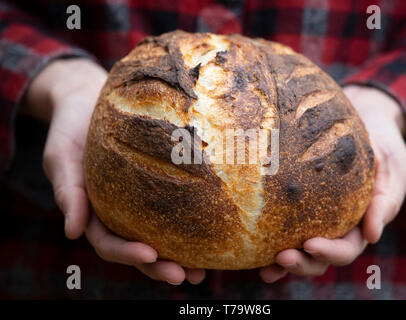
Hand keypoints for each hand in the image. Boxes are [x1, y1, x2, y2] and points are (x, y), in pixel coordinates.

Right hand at [24, 58, 204, 284]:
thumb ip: (68, 190)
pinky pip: (173, 206)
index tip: (150, 254)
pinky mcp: (156, 184)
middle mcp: (118, 213)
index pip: (108, 243)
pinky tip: (211, 230)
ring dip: (179, 256)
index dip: (127, 253)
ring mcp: (137, 202)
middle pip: (138, 248)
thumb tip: (72, 233)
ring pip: (159, 235)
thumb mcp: (61, 156)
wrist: (87, 99)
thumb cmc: (71, 127)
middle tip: (186, 276)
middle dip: (160, 266)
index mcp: (93, 213)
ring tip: (203, 271)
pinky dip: (190, 222)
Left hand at [259, 85, 405, 282]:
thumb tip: (373, 235)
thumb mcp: (391, 165)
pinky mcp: (299, 207)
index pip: (347, 248)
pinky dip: (270, 244)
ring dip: (284, 262)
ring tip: (264, 267)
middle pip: (320, 258)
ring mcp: (317, 219)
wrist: (363, 119)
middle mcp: (337, 226)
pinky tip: (253, 251)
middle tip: (281, 257)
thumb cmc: (381, 142)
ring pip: (301, 251)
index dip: (330, 252)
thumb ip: (386, 199)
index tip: (310, 243)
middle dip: (302, 263)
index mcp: (361, 222)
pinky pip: (284, 229)